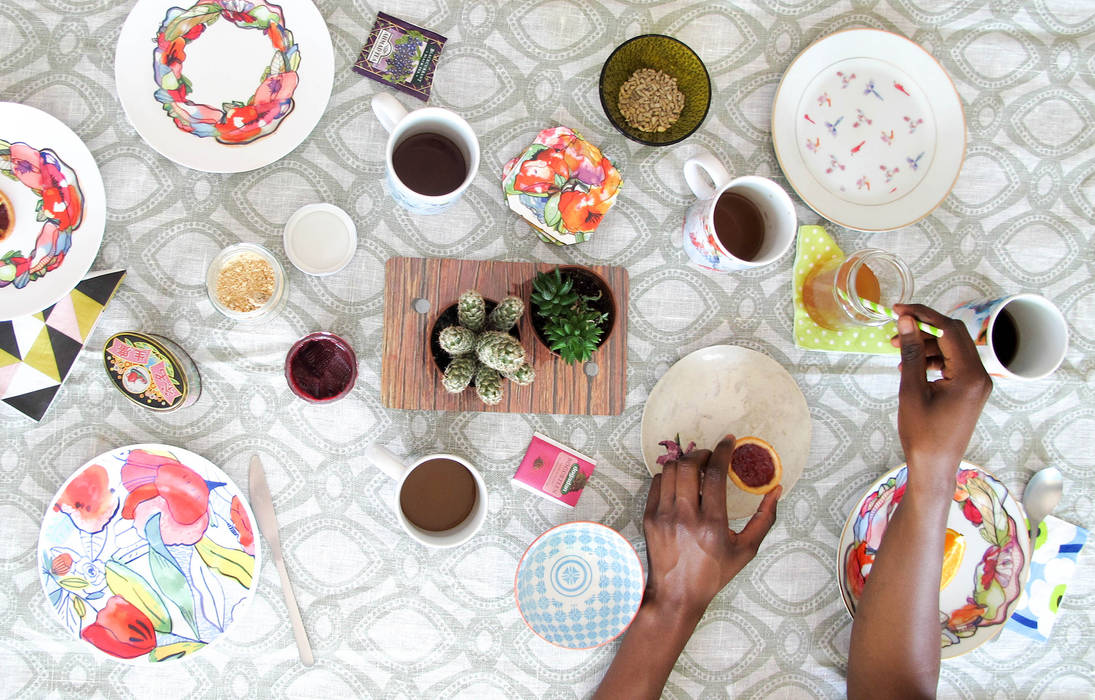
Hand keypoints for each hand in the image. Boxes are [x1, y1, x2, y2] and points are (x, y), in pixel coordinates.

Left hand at [643, 435, 780, 619]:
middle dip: (702, 453)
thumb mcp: (747, 550)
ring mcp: (663, 516)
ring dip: (685, 463)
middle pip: (689, 465)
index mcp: (713, 524)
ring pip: (670, 471)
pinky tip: (680, 484)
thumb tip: (776, 489)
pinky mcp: (649, 518)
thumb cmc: (715, 573)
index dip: (723, 451)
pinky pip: (657, 483)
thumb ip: (764, 518)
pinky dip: (669, 477)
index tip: (729, 441)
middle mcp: (685, 517)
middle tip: (711, 456)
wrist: (676, 595)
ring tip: (696, 468)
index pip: (716, 474)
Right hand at [889, 303, 991, 496]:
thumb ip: (912, 352)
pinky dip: (932, 359)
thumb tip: (907, 321)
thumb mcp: (912, 390)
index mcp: (971, 375)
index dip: (923, 315)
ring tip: (898, 349)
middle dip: (924, 328)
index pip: (949, 331)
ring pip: (952, 349)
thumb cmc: (922, 434)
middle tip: (896, 327)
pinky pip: (952, 363)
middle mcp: (980, 375)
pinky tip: (911, 365)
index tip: (898, 310)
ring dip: (926, 344)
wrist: (935, 466)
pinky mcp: (969, 390)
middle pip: (954, 336)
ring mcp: (977, 383)